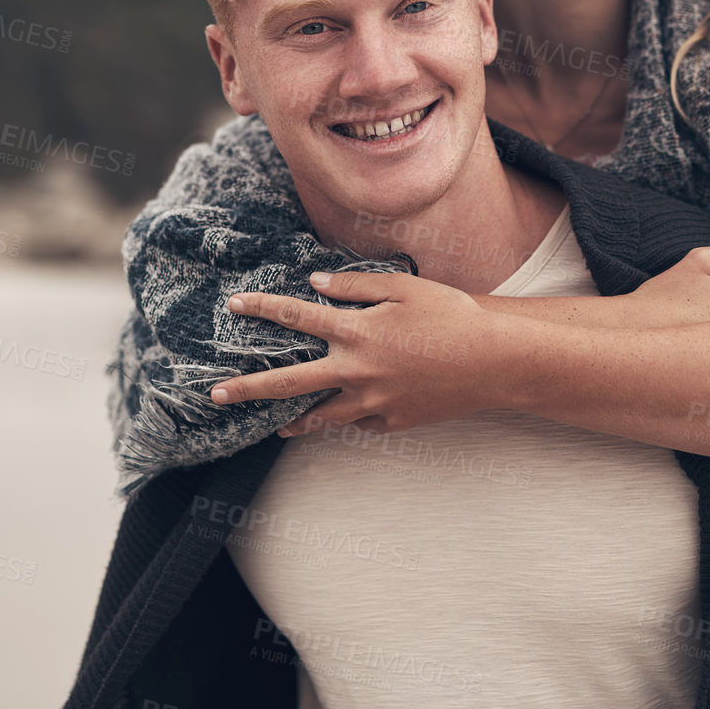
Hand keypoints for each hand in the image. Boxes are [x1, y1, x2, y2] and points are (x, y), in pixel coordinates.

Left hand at [209, 270, 512, 436]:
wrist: (494, 361)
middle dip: (248, 388)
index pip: (297, 317)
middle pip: (289, 383)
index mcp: (357, 332)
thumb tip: (313, 286)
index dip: (262, 309)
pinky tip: (340, 416)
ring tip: (272, 424)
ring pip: (321, 416)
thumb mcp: (402, 287)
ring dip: (292, 419)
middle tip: (215, 394)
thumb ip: (354, 286)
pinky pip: (359, 423)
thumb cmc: (451, 315)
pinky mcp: (394, 422)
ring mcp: (374, 402)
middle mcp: (357, 371)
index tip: (234, 306)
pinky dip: (346, 419)